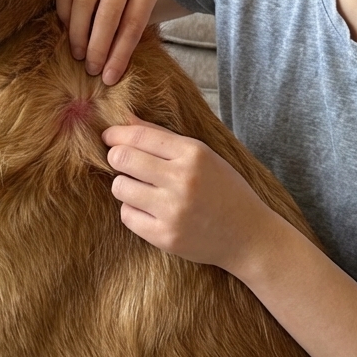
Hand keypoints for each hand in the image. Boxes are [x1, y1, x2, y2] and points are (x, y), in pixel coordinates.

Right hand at [56, 0, 160, 85]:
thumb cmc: (126, 3)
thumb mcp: (135, 16)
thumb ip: (126, 38)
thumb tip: (108, 76)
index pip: (133, 25)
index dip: (120, 55)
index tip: (108, 79)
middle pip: (108, 15)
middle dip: (98, 48)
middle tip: (91, 70)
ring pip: (83, 4)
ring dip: (78, 35)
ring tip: (78, 55)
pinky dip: (64, 15)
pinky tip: (68, 30)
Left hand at [102, 114, 282, 274]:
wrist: (248, 235)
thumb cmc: (223, 189)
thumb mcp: (202, 155)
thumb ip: (162, 137)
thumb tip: (124, 119)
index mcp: (193, 154)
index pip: (139, 135)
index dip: (116, 134)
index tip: (108, 136)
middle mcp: (182, 180)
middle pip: (122, 158)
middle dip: (116, 157)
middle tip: (121, 161)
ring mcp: (173, 210)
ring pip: (120, 187)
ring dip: (124, 185)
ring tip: (140, 188)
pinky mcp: (165, 237)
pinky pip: (127, 215)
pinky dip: (132, 210)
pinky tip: (149, 209)